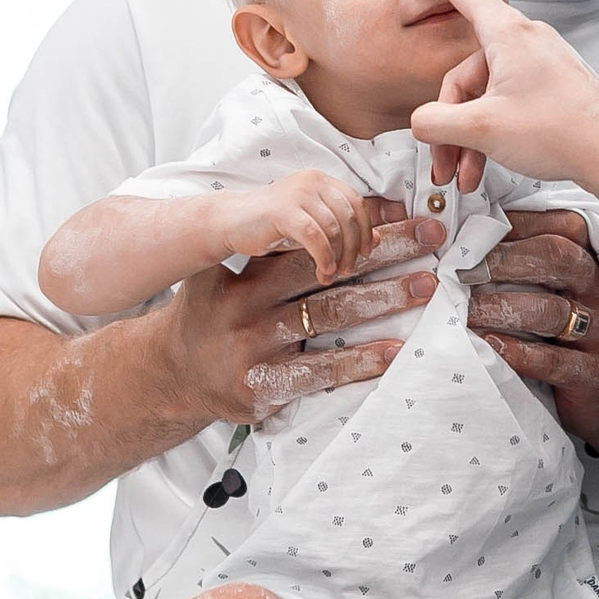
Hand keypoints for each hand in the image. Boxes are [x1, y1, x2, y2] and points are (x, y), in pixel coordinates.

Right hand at [158, 204, 446, 423]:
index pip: (311, 242)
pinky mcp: (264, 385)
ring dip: (384, 299)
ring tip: (426, 286)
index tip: (402, 212)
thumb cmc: (206, 316)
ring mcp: (256, 347)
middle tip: (431, 239)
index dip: (357, 226)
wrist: (166, 375)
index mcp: (245, 272)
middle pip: (329, 273)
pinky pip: (321, 369)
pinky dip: (360, 360)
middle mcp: (249, 305)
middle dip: (384, 252)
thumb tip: (329, 217)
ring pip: (330, 315)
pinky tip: (394, 351)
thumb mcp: (223, 273)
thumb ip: (267, 247)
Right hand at [217, 170, 369, 282]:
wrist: (230, 220)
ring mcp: (298, 193)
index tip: (366, 252)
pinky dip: (323, 257)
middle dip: (354, 247)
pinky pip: (315, 237)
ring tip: (331, 274)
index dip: (366, 230)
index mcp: (321, 180)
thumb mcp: (311, 221)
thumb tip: (378, 239)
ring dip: (338, 257)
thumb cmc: (271, 223)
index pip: (357, 203)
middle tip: (348, 269)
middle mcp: (312, 181)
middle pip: (350, 217)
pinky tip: (322, 271)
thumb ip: (341, 226)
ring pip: (335, 229)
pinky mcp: (284, 210)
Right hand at [405, 0, 598, 192]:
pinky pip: (506, 102)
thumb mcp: (483, 128)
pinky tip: (484, 166)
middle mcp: (525, 41)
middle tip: (442, 159)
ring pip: (484, 93)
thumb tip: (421, 120)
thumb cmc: (563, 132)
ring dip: (468, 135)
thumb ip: (437, 121)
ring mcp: (540, 64)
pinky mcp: (551, 86)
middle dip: (448, 118)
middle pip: (464, 70)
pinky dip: (491, 133)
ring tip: (464, 173)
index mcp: (508, 34)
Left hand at [464, 212, 598, 443]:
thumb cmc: (560, 333)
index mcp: (589, 260)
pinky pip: (554, 361)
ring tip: (462, 313)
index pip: (563, 225)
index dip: (517, 222)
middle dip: (502, 259)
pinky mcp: (593, 374)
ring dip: (501, 308)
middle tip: (457, 271)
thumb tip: (467, 234)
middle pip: (557, 257)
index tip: (472, 230)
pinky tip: (490, 346)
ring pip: (550, 310)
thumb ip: (521, 263)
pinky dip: (518, 352)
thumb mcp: (550, 291)